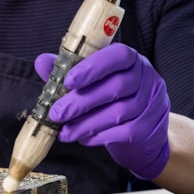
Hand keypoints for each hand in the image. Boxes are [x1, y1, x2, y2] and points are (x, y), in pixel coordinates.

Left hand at [35, 44, 169, 179]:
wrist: (143, 130)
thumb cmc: (114, 99)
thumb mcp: (94, 81)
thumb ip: (69, 70)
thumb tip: (42, 61)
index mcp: (131, 59)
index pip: (117, 56)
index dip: (93, 67)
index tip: (68, 81)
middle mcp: (147, 77)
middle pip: (116, 86)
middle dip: (82, 101)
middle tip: (56, 113)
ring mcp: (151, 103)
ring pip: (118, 112)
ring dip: (86, 123)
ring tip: (64, 132)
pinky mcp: (149, 127)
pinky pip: (123, 132)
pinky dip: (99, 136)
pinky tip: (83, 138)